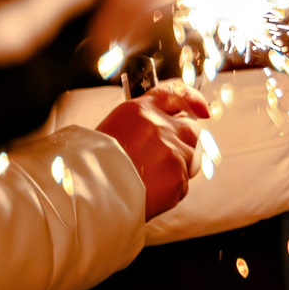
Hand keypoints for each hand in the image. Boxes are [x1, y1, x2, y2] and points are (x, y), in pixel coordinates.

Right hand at [94, 87, 204, 219]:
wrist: (86, 196)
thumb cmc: (91, 166)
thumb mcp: (111, 132)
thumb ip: (142, 127)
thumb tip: (166, 127)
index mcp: (139, 111)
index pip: (174, 94)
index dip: (193, 99)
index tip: (202, 109)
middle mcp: (159, 126)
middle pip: (190, 130)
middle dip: (182, 145)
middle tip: (160, 162)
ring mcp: (172, 150)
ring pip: (190, 158)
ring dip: (176, 169)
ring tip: (148, 180)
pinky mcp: (178, 175)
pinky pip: (182, 183)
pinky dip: (170, 190)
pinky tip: (148, 193)